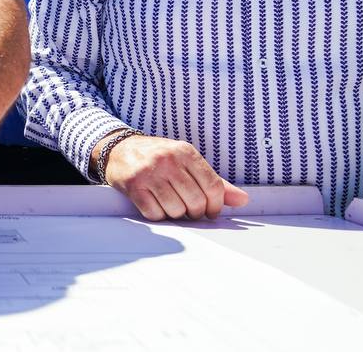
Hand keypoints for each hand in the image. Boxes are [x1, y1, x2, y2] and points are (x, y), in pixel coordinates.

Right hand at [101, 134, 248, 220]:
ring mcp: (149, 173)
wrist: (119, 149)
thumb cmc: (158, 158)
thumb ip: (215, 182)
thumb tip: (243, 200)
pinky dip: (158, 215)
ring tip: (171, 205)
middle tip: (190, 211)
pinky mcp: (133, 186)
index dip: (216, 206)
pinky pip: (154, 213)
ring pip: (176, 210)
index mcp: (186, 152)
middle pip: (196, 202)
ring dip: (176, 214)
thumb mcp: (187, 162)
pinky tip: (155, 205)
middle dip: (196, 213)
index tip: (211, 211)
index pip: (213, 187)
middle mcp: (168, 160)